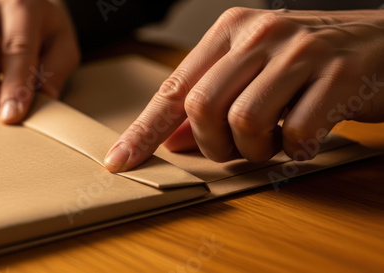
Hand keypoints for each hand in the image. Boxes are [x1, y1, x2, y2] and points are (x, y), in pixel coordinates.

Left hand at [104, 7, 383, 171]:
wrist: (383, 44)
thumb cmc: (307, 64)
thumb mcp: (251, 74)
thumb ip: (210, 102)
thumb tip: (173, 141)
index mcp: (229, 30)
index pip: (173, 89)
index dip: (143, 131)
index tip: (119, 162)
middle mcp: (259, 33)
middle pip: (202, 108)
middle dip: (214, 145)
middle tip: (237, 148)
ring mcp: (300, 50)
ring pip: (244, 123)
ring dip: (256, 150)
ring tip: (275, 140)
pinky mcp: (339, 73)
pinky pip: (295, 135)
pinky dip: (295, 151)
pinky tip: (306, 136)